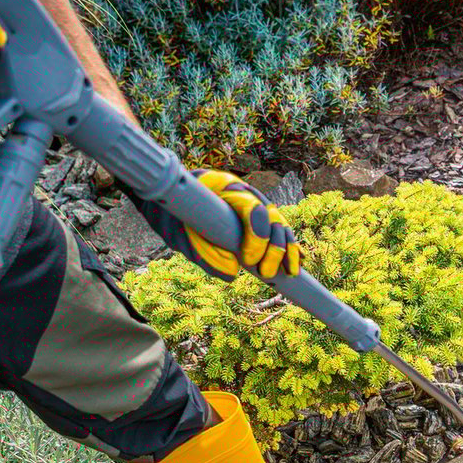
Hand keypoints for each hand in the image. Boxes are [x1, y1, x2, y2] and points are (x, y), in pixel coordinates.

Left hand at [135, 170, 302, 280]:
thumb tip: (232, 274)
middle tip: (265, 274)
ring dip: (287, 251)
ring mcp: (255, 204)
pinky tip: (295, 265)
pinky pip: (281, 232)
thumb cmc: (172, 213)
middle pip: (273, 218)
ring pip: (281, 225)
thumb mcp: (179, 234)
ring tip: (289, 273)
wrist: (166, 199)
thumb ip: (203, 252)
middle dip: (275, 248)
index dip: (257, 236)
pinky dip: (290, 249)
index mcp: (225, 188)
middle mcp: (245, 193)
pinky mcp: (260, 219)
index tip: (248, 261)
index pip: (254, 209)